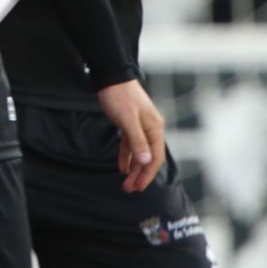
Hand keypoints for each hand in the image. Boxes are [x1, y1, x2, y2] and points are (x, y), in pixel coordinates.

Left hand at [97, 78, 166, 192]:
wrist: (111, 77)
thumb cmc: (120, 97)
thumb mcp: (128, 120)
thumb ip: (137, 141)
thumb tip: (146, 162)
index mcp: (154, 128)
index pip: (155, 157)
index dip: (148, 174)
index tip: (138, 187)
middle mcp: (150, 129)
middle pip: (148, 158)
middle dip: (140, 175)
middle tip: (129, 189)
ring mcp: (141, 126)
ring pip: (139, 153)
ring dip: (133, 168)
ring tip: (126, 183)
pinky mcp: (129, 124)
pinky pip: (130, 145)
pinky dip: (127, 156)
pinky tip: (122, 167)